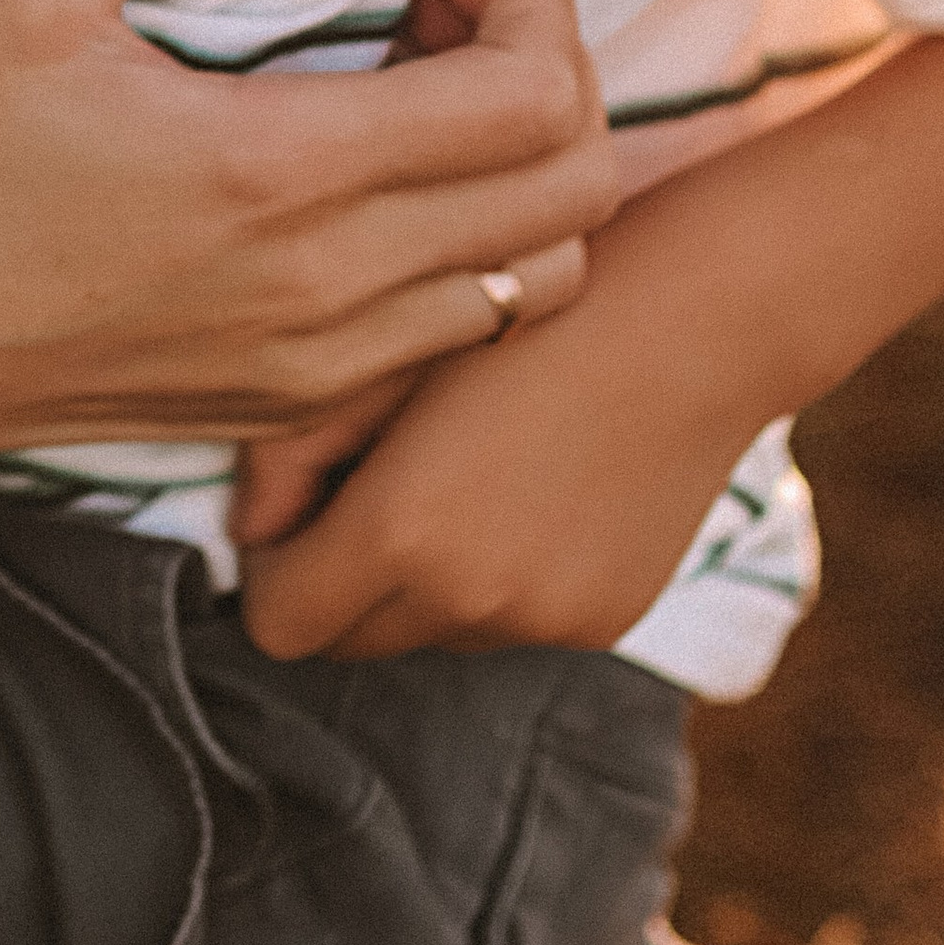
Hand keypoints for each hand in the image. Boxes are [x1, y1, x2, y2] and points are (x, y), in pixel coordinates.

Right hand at [0, 0, 617, 459]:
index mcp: (280, 175)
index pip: (536, 98)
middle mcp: (330, 289)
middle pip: (576, 191)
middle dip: (546, 67)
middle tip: (438, 4)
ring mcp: (322, 366)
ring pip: (541, 278)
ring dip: (519, 169)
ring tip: (414, 88)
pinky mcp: (296, 409)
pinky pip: (458, 335)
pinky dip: (468, 247)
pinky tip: (367, 178)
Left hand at [236, 268, 742, 659]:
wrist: (695, 315)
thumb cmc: (526, 304)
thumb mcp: (388, 355)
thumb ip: (292, 453)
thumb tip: (248, 534)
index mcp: (401, 531)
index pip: (278, 623)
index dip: (272, 567)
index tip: (296, 506)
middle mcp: (469, 599)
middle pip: (350, 640)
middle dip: (339, 578)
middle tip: (368, 479)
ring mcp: (543, 621)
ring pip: (432, 633)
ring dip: (422, 579)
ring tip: (458, 468)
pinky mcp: (604, 622)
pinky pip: (511, 623)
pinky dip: (499, 577)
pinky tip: (528, 484)